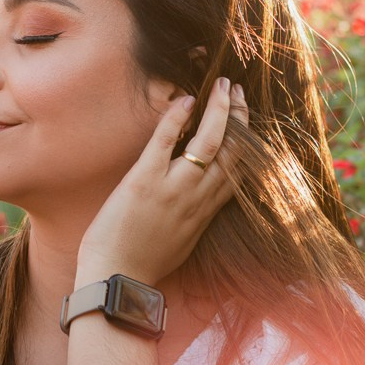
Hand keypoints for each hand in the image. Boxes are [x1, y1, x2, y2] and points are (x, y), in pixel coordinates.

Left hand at [77, 78, 248, 284]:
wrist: (116, 279)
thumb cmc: (143, 265)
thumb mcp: (182, 243)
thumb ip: (194, 218)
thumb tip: (199, 202)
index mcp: (205, 213)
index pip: (238, 171)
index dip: (247, 142)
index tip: (248, 120)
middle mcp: (196, 198)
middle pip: (231, 151)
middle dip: (239, 117)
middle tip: (239, 90)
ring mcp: (172, 189)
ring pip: (208, 143)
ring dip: (219, 110)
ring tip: (224, 85)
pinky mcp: (144, 182)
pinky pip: (165, 142)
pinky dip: (177, 118)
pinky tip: (185, 99)